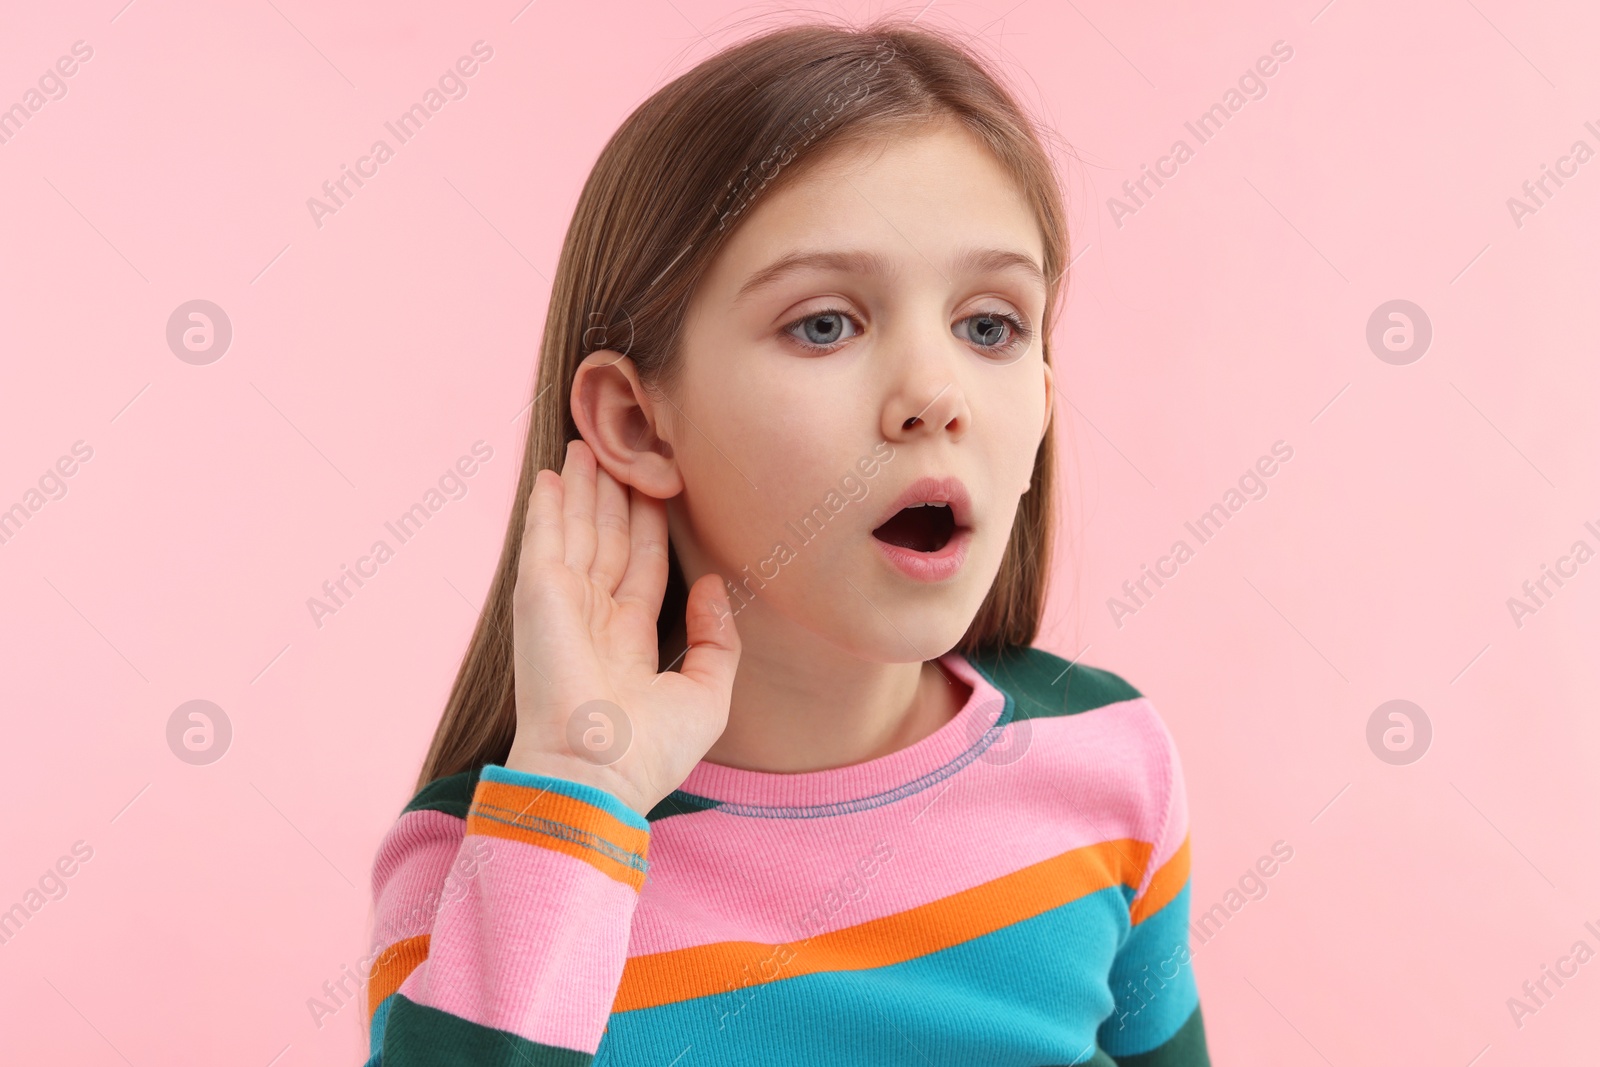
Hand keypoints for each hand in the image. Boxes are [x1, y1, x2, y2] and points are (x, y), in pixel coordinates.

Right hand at [504, 438, 740, 816]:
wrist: (594, 775)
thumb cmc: (648, 752)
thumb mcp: (706, 696)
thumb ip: (716, 640)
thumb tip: (711, 585)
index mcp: (626, 643)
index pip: (641, 569)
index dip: (649, 526)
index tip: (660, 488)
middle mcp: (591, 620)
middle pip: (606, 541)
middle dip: (613, 496)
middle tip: (623, 449)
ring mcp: (561, 607)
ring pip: (577, 531)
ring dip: (582, 489)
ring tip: (588, 445)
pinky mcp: (538, 597)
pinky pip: (545, 538)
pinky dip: (548, 505)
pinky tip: (554, 474)